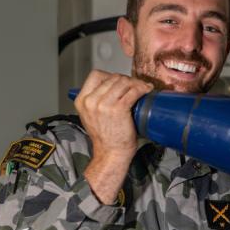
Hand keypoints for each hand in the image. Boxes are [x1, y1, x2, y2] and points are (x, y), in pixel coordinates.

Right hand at [74, 70, 152, 203]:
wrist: (110, 154)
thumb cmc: (106, 138)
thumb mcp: (91, 116)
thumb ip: (96, 101)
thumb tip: (113, 87)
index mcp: (82, 101)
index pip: (96, 75)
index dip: (111, 76)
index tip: (121, 82)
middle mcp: (91, 101)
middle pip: (113, 77)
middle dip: (127, 80)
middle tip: (136, 86)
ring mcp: (104, 104)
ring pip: (124, 82)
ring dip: (136, 83)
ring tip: (143, 88)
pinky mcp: (118, 109)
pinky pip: (133, 91)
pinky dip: (142, 88)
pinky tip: (146, 91)